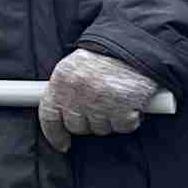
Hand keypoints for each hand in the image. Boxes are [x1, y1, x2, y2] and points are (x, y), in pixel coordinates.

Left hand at [35, 47, 160, 152]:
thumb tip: (62, 117)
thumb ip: (67, 89)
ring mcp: (100, 101)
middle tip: (101, 108)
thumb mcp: (78, 65)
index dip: (54, 133)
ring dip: (110, 120)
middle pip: (76, 126)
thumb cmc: (108, 55)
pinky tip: (132, 103)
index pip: (49, 115)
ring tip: (117, 99)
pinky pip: (123, 126)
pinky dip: (129, 119)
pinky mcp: (123, 108)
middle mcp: (78, 91)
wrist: (138, 44)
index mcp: (62, 78)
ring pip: (100, 129)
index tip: (62, 143)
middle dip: (89, 122)